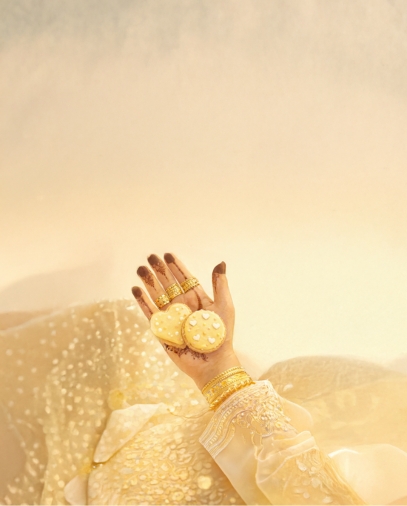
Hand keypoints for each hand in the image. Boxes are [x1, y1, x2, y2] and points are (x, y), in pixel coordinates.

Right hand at [132, 253, 239, 389]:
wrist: (212, 363)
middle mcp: (183, 307)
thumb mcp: (224, 306)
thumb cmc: (221, 336)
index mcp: (198, 300)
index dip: (176, 267)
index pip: (185, 279)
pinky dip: (143, 302)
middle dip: (160, 271)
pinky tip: (136, 290)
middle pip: (169, 285)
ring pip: (158, 296)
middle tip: (150, 257)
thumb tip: (220, 263)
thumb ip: (220, 285)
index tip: (168, 254)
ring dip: (149, 283)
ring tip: (141, 269)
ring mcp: (172, 318)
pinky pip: (150, 313)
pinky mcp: (162, 330)